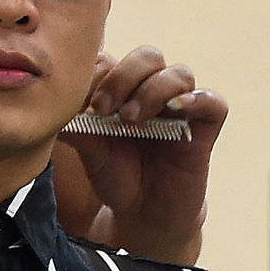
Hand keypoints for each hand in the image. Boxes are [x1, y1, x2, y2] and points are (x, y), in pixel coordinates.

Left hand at [55, 46, 226, 263]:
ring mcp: (182, 106)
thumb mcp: (91, 153)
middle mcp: (153, 89)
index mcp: (123, 87)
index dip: (96, 74)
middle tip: (103, 107)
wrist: (144, 213)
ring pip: (178, 74)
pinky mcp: (205, 126)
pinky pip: (212, 102)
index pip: (114, 59)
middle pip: (147, 57)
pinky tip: (176, 110)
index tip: (80, 103)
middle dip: (122, 77)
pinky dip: (196, 100)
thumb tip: (58, 110)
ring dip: (153, 91)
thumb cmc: (115, 176)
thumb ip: (78, 129)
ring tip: (130, 120)